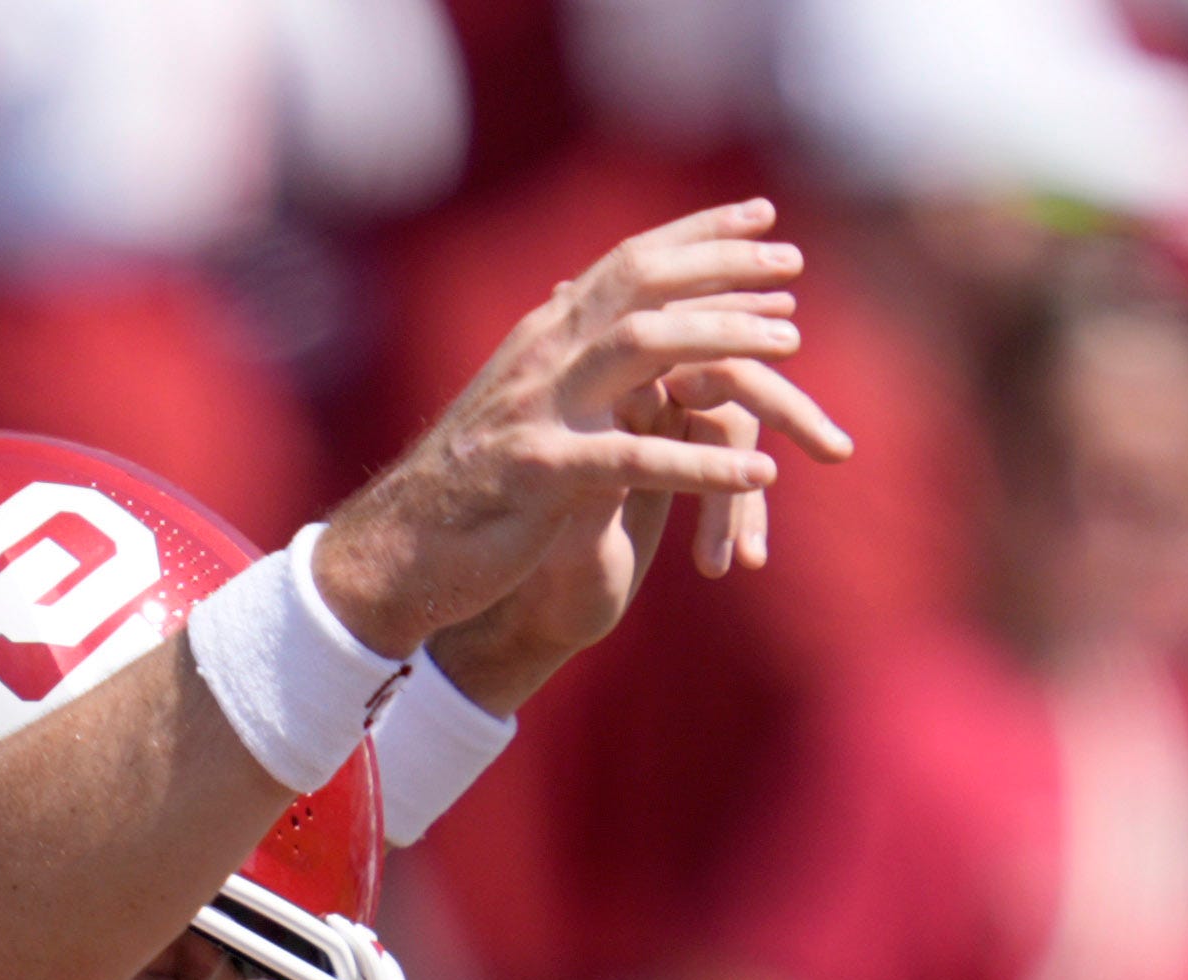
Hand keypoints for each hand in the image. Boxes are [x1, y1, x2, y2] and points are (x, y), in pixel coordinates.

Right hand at [320, 205, 856, 662]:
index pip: (628, 262)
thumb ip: (558, 355)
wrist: (394, 557)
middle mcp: (540, 359)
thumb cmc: (464, 493)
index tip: (763, 214)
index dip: (699, 233)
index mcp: (541, 340)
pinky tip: (759, 473)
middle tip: (793, 265)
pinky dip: (703, 464)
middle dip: (725, 267)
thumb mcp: (518, 405)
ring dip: (723, 338)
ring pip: (644, 346)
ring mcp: (539, 412)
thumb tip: (579, 296)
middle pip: (643, 283)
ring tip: (791, 346)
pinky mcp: (542, 476)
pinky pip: (637, 459)